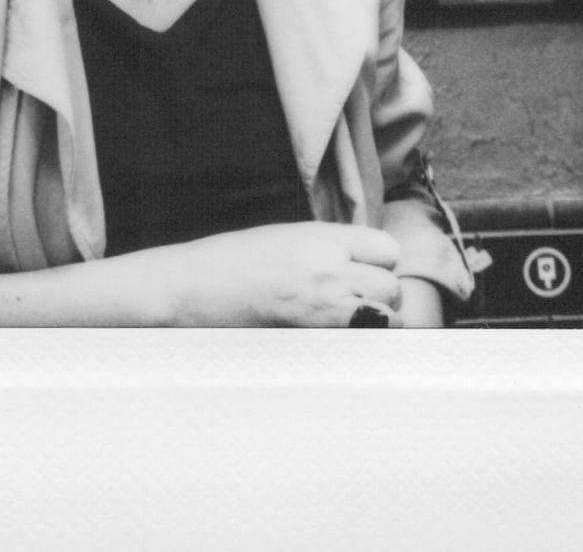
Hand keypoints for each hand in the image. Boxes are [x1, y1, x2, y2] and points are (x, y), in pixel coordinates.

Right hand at [163, 222, 405, 326]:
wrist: (190, 289)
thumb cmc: (229, 261)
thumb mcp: (285, 238)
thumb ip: (327, 248)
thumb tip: (360, 263)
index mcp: (321, 239)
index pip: (387, 250)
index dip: (379, 263)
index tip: (365, 271)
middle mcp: (330, 271)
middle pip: (392, 287)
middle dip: (381, 296)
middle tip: (356, 301)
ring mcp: (324, 309)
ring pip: (386, 320)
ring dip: (376, 323)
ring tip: (349, 322)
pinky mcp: (314, 340)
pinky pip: (361, 344)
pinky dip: (359, 344)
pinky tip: (336, 340)